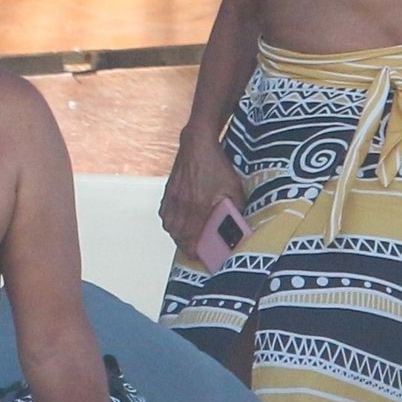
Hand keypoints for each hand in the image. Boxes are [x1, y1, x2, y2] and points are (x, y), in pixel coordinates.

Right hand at [160, 126, 244, 255]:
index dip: (194, 250)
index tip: (199, 257)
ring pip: (169, 225)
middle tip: (194, 251)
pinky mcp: (169, 191)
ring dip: (177, 235)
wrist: (197, 144)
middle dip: (185, 246)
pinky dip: (170, 222)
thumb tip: (236, 225)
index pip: (191, 237)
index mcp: (198, 206)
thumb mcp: (233, 188)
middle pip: (177, 234)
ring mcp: (173, 197)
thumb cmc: (216, 165)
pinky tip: (178, 222)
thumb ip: (234, 208)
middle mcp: (182, 204)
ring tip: (186, 239)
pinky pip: (165, 213)